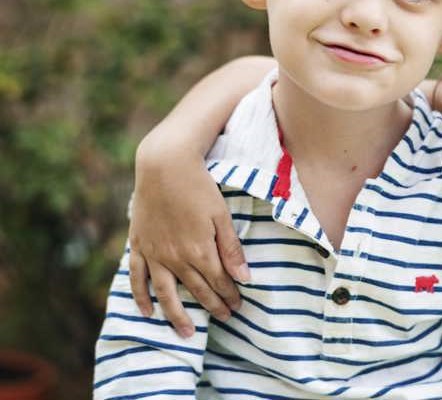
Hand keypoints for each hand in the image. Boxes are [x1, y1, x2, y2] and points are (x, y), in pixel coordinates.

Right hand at [128, 140, 249, 335]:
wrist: (164, 166)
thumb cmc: (199, 186)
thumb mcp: (222, 215)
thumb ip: (231, 249)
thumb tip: (244, 278)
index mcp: (200, 250)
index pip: (219, 282)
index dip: (230, 295)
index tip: (238, 306)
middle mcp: (175, 258)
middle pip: (196, 290)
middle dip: (213, 306)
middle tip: (225, 318)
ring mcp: (154, 254)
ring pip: (166, 293)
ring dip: (176, 315)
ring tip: (186, 333)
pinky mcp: (138, 245)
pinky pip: (138, 278)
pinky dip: (141, 297)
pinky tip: (147, 312)